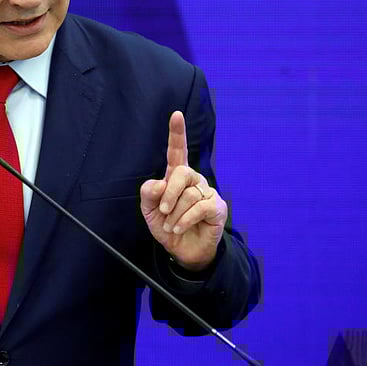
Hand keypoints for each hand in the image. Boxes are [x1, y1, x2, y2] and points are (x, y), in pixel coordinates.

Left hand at [140, 111, 226, 270]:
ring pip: (189, 194)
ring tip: (171, 225)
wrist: (181, 250)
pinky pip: (200, 208)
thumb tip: (159, 183)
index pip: (178, 150)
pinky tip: (179, 228)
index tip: (176, 115)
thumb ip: (149, 193)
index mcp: (176, 176)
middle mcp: (194, 180)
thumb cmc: (166, 225)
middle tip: (162, 211)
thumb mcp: (149, 210)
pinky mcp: (217, 207)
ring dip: (175, 214)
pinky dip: (185, 220)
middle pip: (183, 171)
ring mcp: (207, 192)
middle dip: (169, 192)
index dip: (177, 133)